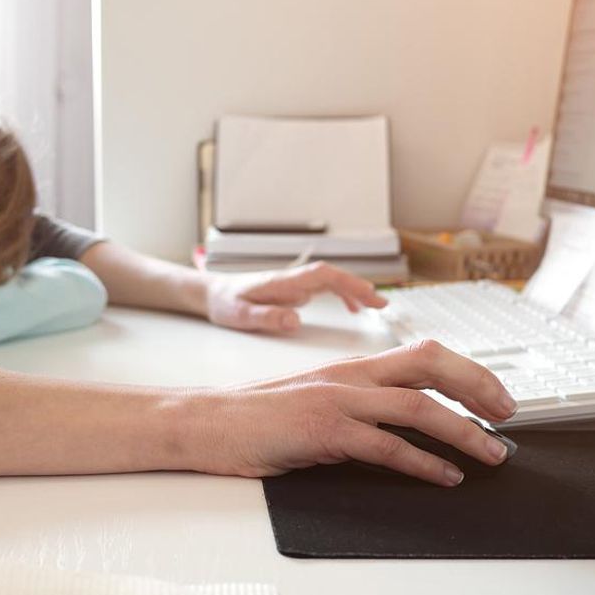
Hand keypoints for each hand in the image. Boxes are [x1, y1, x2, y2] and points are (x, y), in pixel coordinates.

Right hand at [190, 340, 516, 485]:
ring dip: (464, 432)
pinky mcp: (322, 429)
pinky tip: (443, 476)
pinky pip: (385, 445)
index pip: (423, 354)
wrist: (206, 422)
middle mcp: (349, 375)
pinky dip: (423, 462)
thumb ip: (358, 406)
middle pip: (431, 365)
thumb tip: (406, 429)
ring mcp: (336, 400)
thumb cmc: (257, 416)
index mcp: (350, 367)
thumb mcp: (316, 400)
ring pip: (418, 406)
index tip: (496, 396)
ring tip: (492, 454)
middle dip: (479, 388)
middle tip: (510, 415)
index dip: (468, 372)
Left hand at [205, 261, 387, 332]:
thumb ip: (267, 316)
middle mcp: (292, 279)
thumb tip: (296, 319)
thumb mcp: (241, 315)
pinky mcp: (294, 290)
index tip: (368, 294)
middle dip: (359, 288)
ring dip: (354, 291)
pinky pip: (324, 289)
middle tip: (382, 305)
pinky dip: (342, 296)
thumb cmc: (225, 303)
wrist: (212, 294)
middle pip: (333, 277)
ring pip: (332, 282)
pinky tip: (352, 310)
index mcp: (282, 282)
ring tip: (375, 308)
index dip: (348, 283)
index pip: (322, 276)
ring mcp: (294, 283)